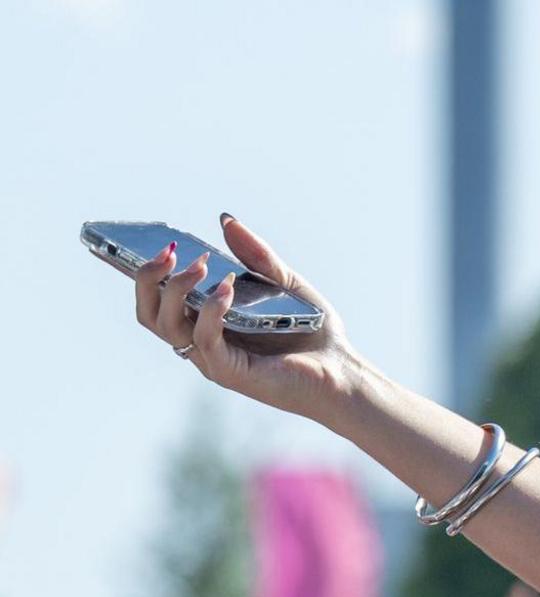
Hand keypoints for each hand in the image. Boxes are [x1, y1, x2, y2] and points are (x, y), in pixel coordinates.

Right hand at [130, 216, 364, 418]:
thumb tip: (224, 219)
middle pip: (149, 311)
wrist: (344, 370)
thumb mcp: (285, 282)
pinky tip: (228, 289)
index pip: (157, 297)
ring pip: (166, 326)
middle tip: (168, 251)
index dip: (139, 272)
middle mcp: (201, 339)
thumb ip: (255, 255)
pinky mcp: (229, 373)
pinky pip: (204, 341)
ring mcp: (212, 358)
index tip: (134, 241)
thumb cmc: (313, 331)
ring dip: (176, 290)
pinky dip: (210, 312)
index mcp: (206, 318)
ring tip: (197, 265)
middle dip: (147, 278)